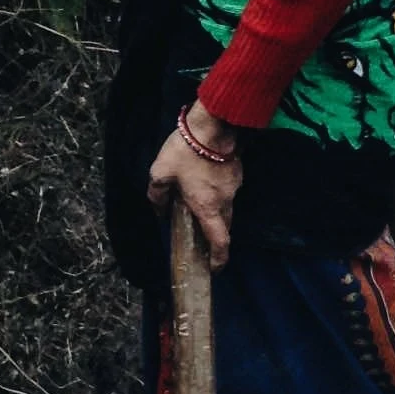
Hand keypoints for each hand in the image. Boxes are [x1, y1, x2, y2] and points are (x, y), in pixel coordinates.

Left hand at [147, 100, 241, 268]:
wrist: (213, 125)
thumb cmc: (185, 152)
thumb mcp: (160, 173)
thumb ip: (157, 195)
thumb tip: (158, 210)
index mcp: (207, 207)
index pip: (220, 241)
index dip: (219, 258)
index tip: (214, 268)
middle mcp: (224, 201)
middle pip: (224, 227)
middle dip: (214, 237)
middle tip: (202, 239)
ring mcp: (234, 186)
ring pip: (226, 208)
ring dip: (215, 212)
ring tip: (198, 204)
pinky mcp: (237, 172)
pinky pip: (227, 191)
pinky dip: (218, 194)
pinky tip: (205, 182)